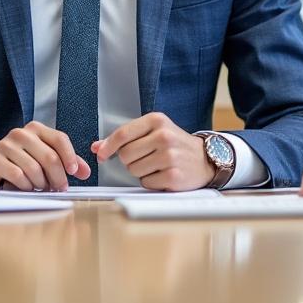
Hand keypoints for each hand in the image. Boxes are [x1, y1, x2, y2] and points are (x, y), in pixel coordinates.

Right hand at [0, 121, 90, 194]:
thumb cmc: (19, 165)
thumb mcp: (42, 160)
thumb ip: (65, 162)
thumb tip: (86, 171)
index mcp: (36, 129)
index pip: (60, 139)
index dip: (70, 156)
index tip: (74, 172)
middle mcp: (21, 133)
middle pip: (49, 156)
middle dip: (58, 177)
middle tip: (60, 188)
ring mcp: (6, 144)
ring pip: (34, 169)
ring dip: (41, 184)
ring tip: (40, 188)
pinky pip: (18, 176)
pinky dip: (25, 186)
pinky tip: (25, 188)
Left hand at [92, 113, 213, 190]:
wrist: (205, 159)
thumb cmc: (174, 144)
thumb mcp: (153, 132)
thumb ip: (125, 138)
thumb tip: (97, 147)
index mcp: (156, 120)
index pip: (123, 134)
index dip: (108, 146)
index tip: (102, 155)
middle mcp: (164, 136)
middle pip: (125, 154)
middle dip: (129, 160)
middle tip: (145, 158)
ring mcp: (170, 156)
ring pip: (134, 170)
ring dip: (140, 172)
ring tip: (156, 165)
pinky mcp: (173, 175)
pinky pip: (146, 182)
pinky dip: (151, 181)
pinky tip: (163, 174)